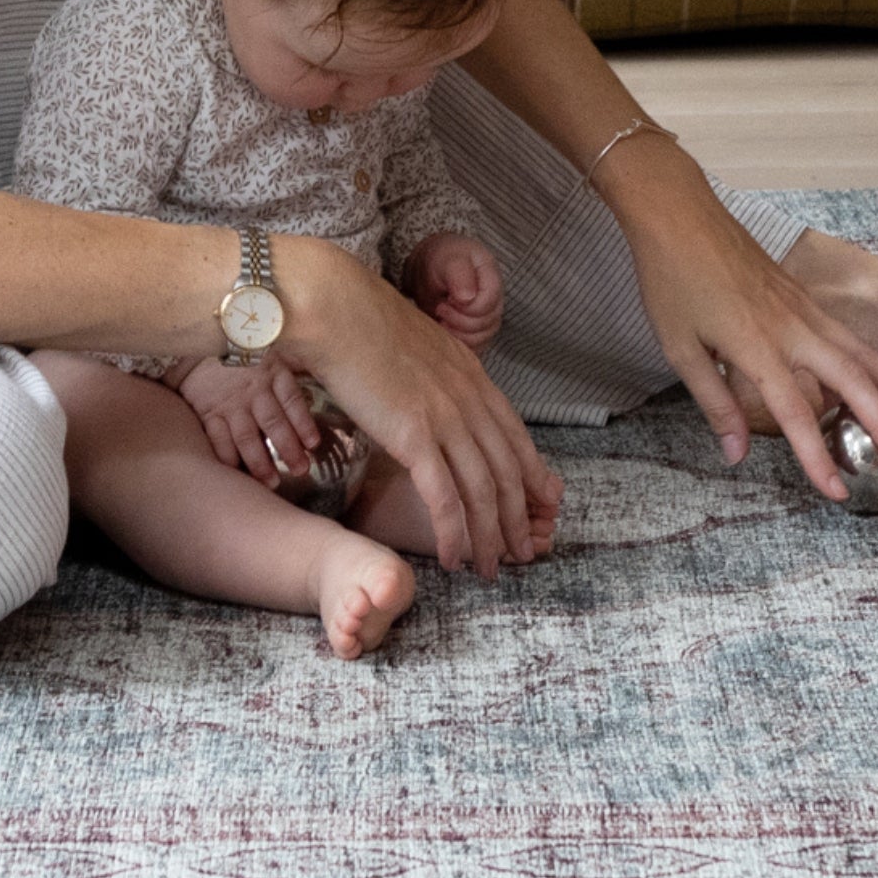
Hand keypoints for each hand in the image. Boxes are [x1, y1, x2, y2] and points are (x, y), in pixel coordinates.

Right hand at [177, 351, 328, 487]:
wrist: (198, 340)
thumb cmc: (241, 347)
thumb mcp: (270, 350)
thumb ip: (289, 369)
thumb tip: (314, 383)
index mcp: (272, 372)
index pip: (292, 401)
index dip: (304, 423)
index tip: (313, 444)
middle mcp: (253, 390)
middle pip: (273, 423)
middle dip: (288, 450)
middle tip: (300, 471)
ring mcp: (230, 403)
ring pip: (247, 436)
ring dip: (260, 463)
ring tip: (272, 482)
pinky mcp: (208, 411)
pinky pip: (218, 438)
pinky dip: (227, 458)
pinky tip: (236, 474)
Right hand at [276, 237, 560, 578]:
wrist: (335, 309)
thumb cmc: (361, 324)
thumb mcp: (417, 347)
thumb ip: (436, 375)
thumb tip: (432, 395)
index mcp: (473, 376)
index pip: (516, 436)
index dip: (533, 476)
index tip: (543, 505)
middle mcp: (469, 399)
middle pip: (507, 470)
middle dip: (519, 517)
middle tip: (524, 552)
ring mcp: (446, 418)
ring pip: (483, 491)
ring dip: (489, 536)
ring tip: (489, 568)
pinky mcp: (415, 436)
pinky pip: (445, 496)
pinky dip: (453, 532)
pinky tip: (451, 556)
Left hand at [403, 233, 505, 347]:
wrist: (432, 269)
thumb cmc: (441, 260)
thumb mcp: (447, 260)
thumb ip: (458, 276)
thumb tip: (467, 298)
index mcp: (491, 277)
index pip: (488, 303)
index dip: (466, 308)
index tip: (446, 299)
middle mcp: (495, 299)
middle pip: (486, 323)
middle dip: (458, 321)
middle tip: (440, 308)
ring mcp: (488, 316)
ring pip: (482, 338)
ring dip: (457, 335)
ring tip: (441, 321)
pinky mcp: (478, 330)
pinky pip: (476, 347)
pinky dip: (459, 345)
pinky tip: (445, 333)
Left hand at [603, 133, 877, 503]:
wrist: (680, 214)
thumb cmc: (673, 280)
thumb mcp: (680, 348)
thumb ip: (714, 403)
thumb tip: (735, 454)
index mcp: (756, 345)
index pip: (795, 413)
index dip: (816, 456)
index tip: (837, 491)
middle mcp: (791, 328)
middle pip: (851, 381)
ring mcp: (804, 309)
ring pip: (863, 355)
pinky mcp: (805, 297)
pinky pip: (849, 337)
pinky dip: (875, 365)